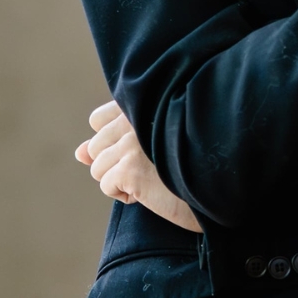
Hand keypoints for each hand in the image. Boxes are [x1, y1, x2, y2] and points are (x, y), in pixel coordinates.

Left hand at [74, 100, 201, 231]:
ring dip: (121, 179)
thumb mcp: (149, 145)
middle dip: (116, 163)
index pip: (98, 120)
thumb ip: (113, 142)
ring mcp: (131, 142)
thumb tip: (79, 153)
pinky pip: (106, 185)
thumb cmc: (190, 160)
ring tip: (153, 178)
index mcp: (143, 102)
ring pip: (98, 168)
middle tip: (151, 167)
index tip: (138, 150)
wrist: (218, 183)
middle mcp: (134, 117)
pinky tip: (151, 191)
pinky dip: (125, 194)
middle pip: (95, 147)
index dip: (111, 141)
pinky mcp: (130, 168)